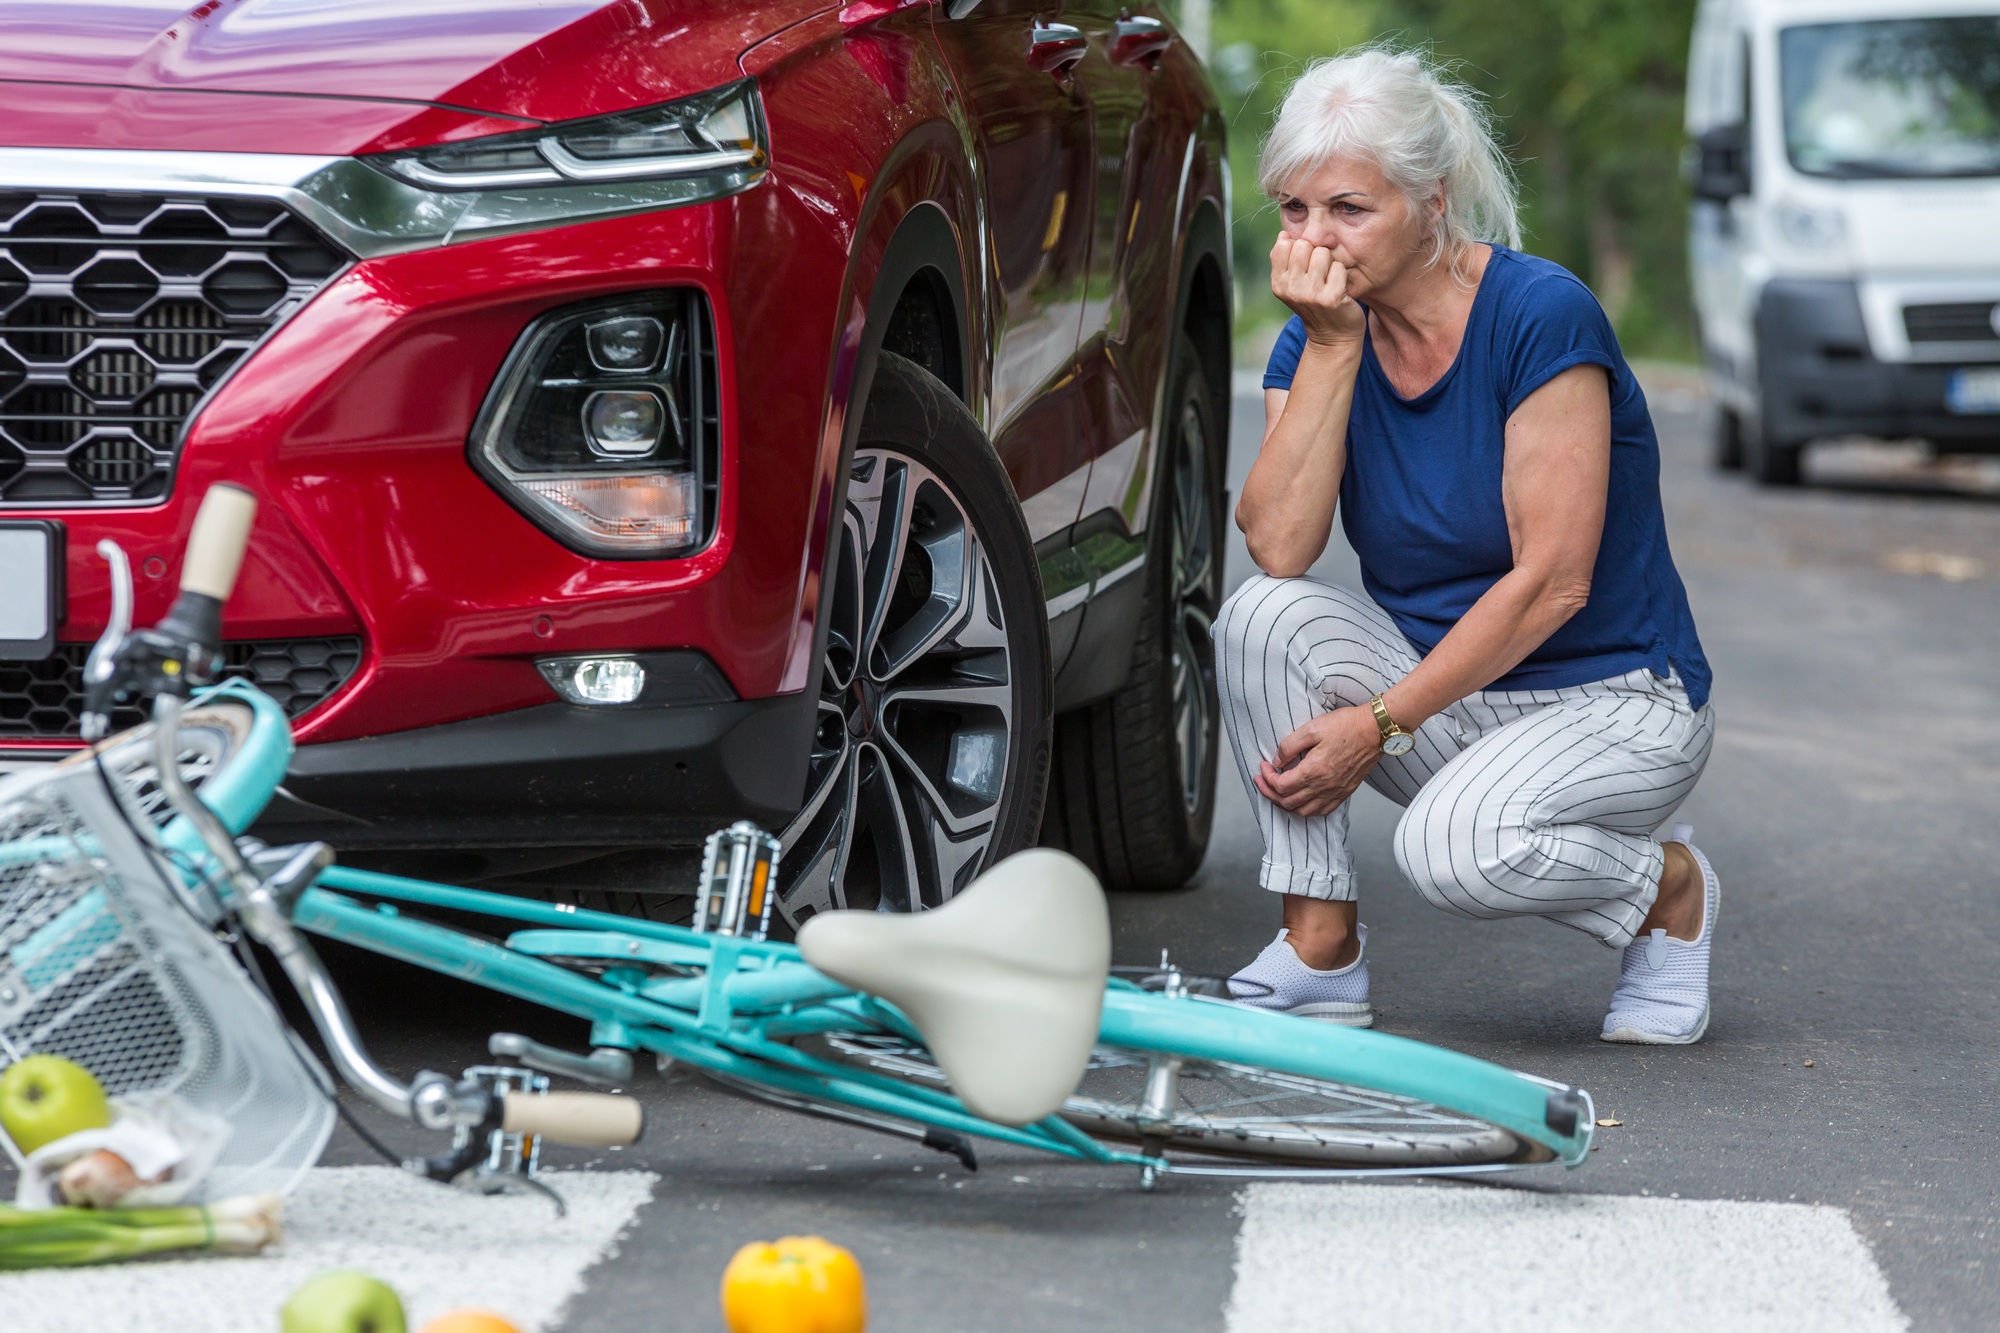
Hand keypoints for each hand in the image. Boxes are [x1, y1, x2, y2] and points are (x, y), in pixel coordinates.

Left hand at [1253, 704, 1382, 817]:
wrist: (1375, 730)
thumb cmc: (1346, 726)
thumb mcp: (1311, 728)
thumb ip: (1289, 746)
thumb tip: (1276, 761)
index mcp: (1314, 771)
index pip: (1280, 786)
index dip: (1266, 778)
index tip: (1263, 766)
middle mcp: (1324, 786)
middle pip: (1288, 802)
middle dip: (1269, 793)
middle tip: (1262, 781)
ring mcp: (1335, 792)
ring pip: (1303, 812)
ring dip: (1286, 805)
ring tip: (1277, 793)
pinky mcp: (1345, 792)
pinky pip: (1322, 811)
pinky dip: (1306, 810)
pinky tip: (1301, 800)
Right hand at [1269, 236, 1365, 347]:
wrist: (1333, 336)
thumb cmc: (1315, 304)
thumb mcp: (1292, 285)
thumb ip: (1285, 260)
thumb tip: (1284, 234)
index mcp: (1278, 284)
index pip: (1285, 244)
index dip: (1299, 249)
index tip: (1305, 266)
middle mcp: (1290, 289)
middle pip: (1304, 244)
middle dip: (1315, 253)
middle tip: (1319, 274)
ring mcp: (1310, 294)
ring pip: (1322, 252)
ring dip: (1330, 264)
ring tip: (1329, 281)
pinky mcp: (1330, 298)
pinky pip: (1338, 267)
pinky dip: (1342, 275)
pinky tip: (1339, 289)